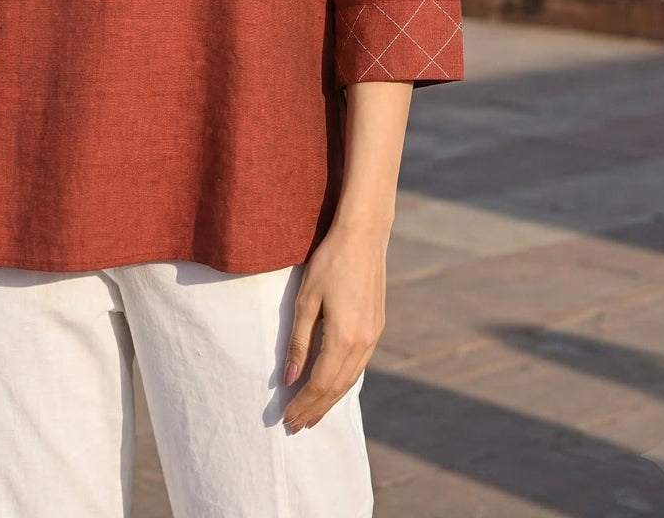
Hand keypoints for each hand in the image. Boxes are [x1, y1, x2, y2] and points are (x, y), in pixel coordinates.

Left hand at [281, 221, 386, 433]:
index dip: (303, 403)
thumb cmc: (330, 263)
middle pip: (336, 388)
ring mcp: (373, 337)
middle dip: (315, 408)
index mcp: (344, 338)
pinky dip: (342, 382)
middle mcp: (363, 344)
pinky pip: (358, 366)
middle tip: (295, 426)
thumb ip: (298, 342)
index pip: (320, 383)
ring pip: (349, 379)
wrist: (364, 237)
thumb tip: (288, 378)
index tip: (287, 418)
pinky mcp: (376, 328)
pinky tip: (332, 386)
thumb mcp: (306, 300)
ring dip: (330, 400)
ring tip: (311, 414)